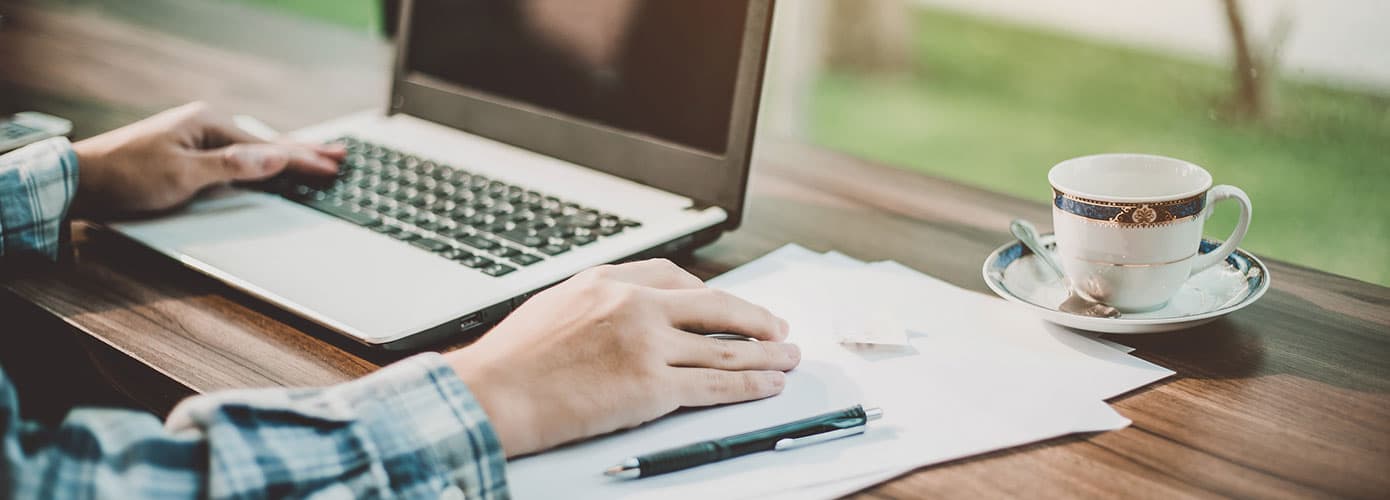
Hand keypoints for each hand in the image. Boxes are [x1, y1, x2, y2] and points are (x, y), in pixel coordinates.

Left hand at [71, 102, 343, 215]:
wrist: (79, 180)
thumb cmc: (127, 176)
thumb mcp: (183, 174)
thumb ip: (233, 166)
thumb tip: (274, 156)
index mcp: (208, 125)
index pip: (267, 147)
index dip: (303, 159)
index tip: (334, 166)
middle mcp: (205, 127)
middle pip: (265, 144)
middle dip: (303, 152)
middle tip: (339, 155)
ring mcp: (195, 140)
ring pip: (251, 152)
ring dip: (283, 159)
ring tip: (312, 160)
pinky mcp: (186, 155)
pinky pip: (234, 158)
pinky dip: (258, 164)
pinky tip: (267, 166)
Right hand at [446, 259, 799, 456]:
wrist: (494, 393)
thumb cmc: (511, 360)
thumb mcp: (552, 307)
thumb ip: (594, 304)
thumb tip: (618, 314)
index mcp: (608, 280)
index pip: (675, 278)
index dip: (710, 295)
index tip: (726, 306)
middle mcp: (634, 304)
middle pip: (714, 306)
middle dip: (754, 318)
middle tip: (778, 328)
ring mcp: (648, 344)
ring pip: (725, 346)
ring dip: (766, 354)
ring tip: (790, 358)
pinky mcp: (653, 386)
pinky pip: (715, 383)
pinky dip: (750, 385)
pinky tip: (769, 385)